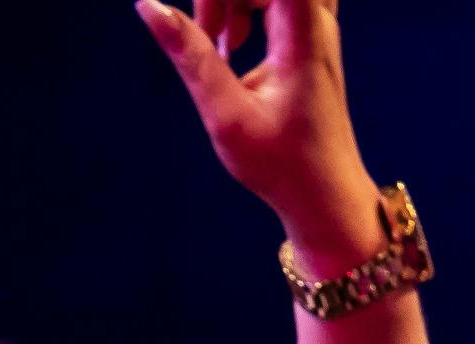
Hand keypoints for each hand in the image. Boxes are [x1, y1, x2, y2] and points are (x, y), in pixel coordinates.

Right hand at [133, 0, 379, 271]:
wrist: (326, 193)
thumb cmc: (283, 164)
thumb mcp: (227, 115)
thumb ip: (190, 56)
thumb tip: (149, 6)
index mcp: (304, 30)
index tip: (206, 29)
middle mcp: (317, 17)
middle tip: (211, 40)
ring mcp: (316, 24)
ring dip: (234, 0)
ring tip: (222, 46)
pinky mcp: (309, 35)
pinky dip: (245, 8)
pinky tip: (231, 48)